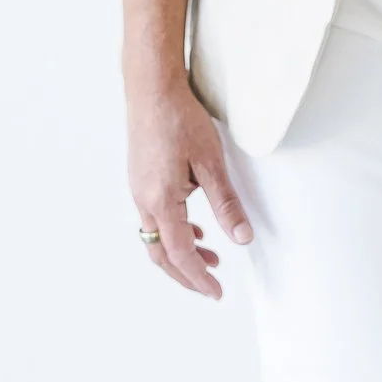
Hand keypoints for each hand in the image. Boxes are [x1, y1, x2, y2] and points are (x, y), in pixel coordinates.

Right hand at [125, 75, 253, 299]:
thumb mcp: (210, 163)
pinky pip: (153, 218)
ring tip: (210, 258)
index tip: (216, 292)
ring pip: (155, 237)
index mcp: (161, 201)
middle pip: (161, 254)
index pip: (181, 254)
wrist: (151, 88)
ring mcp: (139, 189)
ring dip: (180, 253)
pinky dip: (173, 232)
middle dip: (186, 275)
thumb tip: (242, 238)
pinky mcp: (141, 178)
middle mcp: (144, 200)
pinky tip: (195, 226)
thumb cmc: (179, 119)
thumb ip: (225, 203)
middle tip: (211, 286)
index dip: (199, 277)